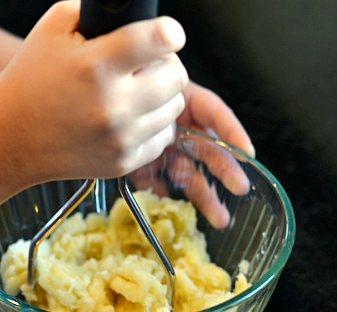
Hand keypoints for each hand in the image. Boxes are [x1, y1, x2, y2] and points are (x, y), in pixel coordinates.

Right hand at [0, 0, 187, 182]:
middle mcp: (111, 106)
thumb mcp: (54, 28)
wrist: (11, 136)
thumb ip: (98, 12)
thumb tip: (137, 14)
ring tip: (132, 92)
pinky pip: (164, 136)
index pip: (161, 40)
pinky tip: (128, 118)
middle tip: (145, 65)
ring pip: (175, 106)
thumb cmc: (32, 78)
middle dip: (165, 64)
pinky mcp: (123, 162)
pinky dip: (152, 124)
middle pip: (177, 75)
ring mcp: (119, 139)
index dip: (168, 32)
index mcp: (95, 66)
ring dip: (160, 95)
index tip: (165, 35)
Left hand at [131, 83, 253, 228]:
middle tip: (240, 187)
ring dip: (205, 196)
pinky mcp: (144, 166)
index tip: (246, 151)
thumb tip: (173, 79)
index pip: (213, 111)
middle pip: (207, 149)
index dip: (230, 130)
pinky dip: (167, 196)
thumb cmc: (118, 78)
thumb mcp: (143, 69)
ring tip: (220, 218)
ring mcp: (162, 148)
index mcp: (182, 99)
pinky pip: (159, 184)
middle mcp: (177, 126)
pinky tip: (174, 209)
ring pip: (188, 173)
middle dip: (225, 169)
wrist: (90, 105)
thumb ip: (160, 75)